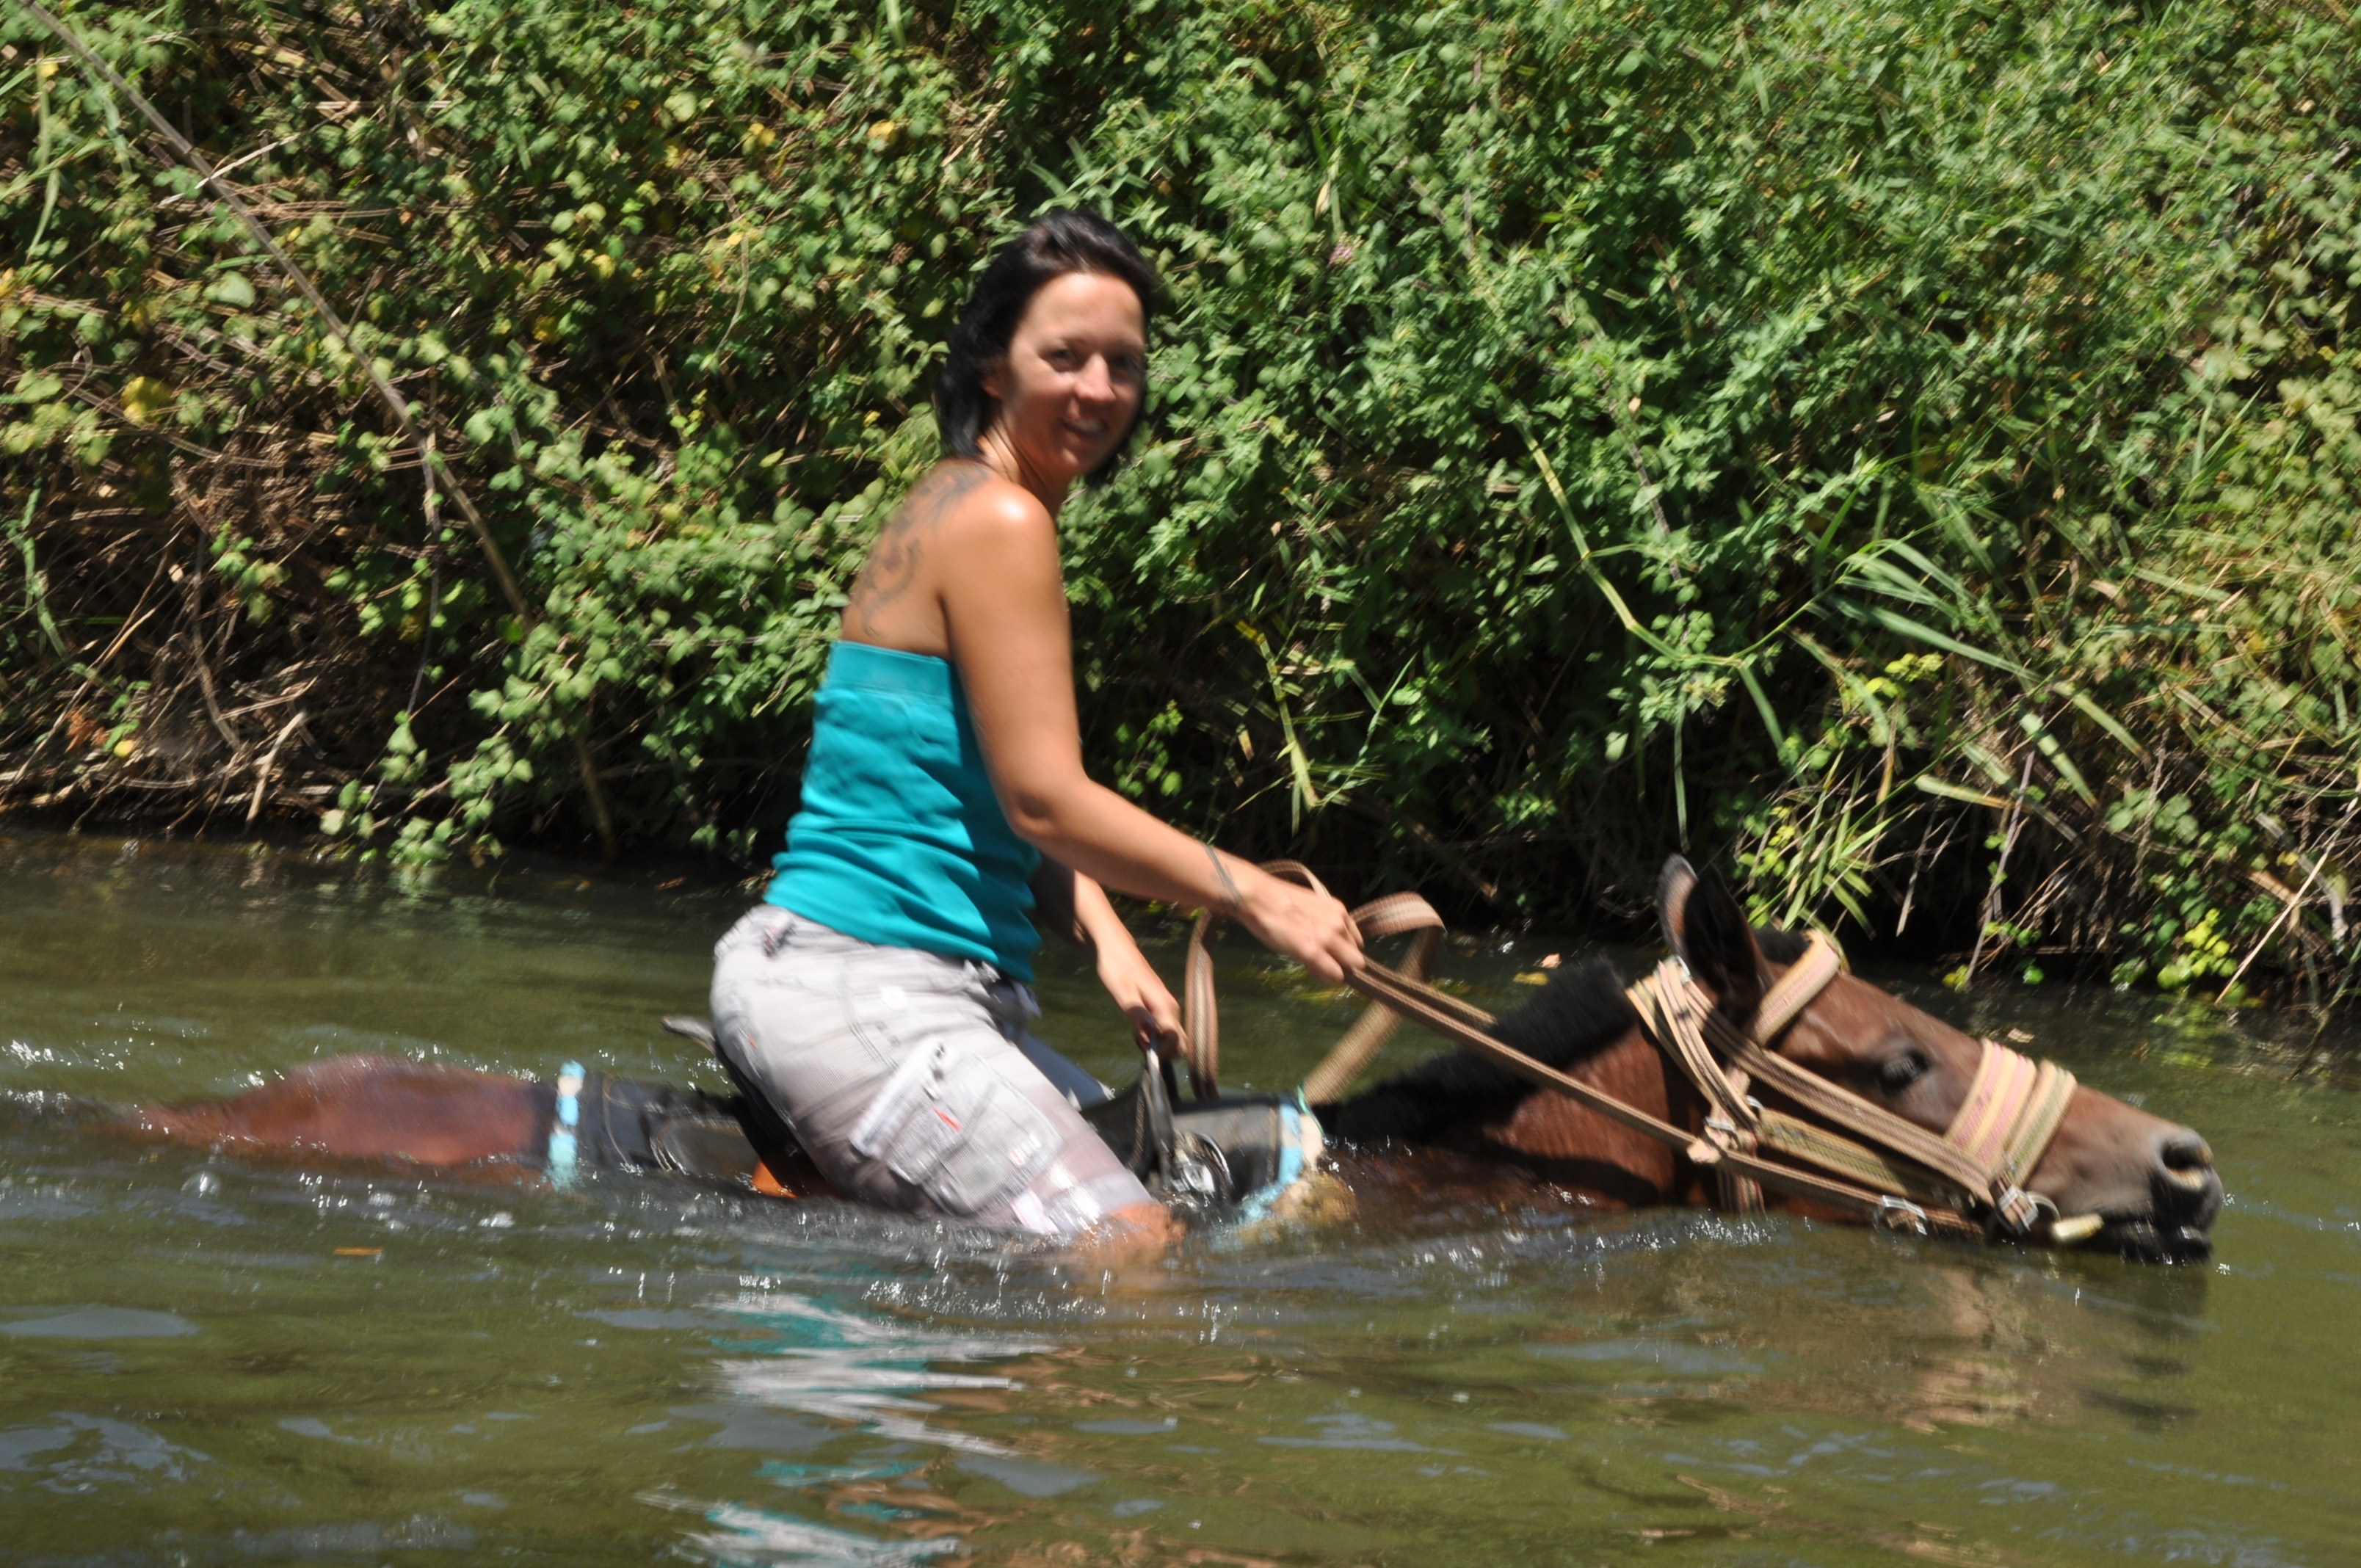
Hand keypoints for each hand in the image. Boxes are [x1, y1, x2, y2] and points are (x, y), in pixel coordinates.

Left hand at [1095, 939, 1183, 1054]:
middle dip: (1162, 1051)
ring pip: (1173, 1036)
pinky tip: (1138, 1030)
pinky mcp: (1162, 1007)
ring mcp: (1169, 1007)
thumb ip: (1137, 1015)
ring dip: (1157, 1044)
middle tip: (1138, 1043)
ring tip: (1135, 1035)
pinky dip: (1154, 1036)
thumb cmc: (1116, 970)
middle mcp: (1172, 1008)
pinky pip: (1166, 1029)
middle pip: (1180, 1042)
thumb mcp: (1123, 995)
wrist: (1115, 950)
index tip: (1143, 1050)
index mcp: (1164, 1006)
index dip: (1162, 1052)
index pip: (1176, 1040)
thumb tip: (1149, 1036)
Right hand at [1237, 870, 1363, 982]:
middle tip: (1324, 963)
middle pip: (1355, 956)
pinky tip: (1316, 973)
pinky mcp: (1313, 952)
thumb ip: (1323, 924)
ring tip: (1315, 967)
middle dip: (1343, 963)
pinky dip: (1329, 977)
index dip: (1344, 951)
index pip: (1355, 941)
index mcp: (1339, 911)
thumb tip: (1327, 943)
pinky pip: (1334, 974)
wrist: (1258, 897)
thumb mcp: (1310, 908)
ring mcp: (1327, 938)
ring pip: (1348, 966)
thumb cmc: (1278, 901)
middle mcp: (1339, 924)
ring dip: (1335, 971)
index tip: (1330, 953)